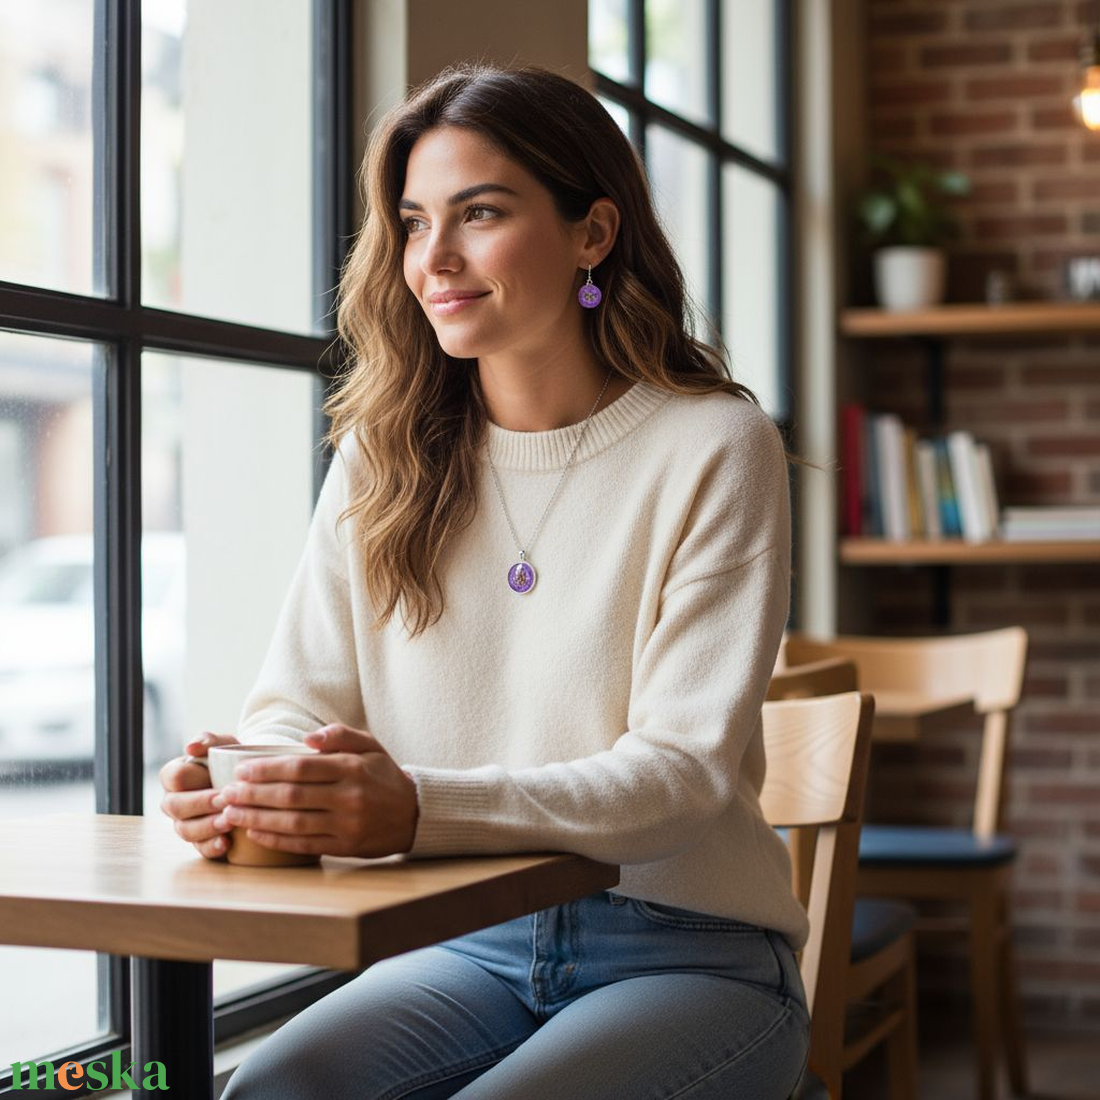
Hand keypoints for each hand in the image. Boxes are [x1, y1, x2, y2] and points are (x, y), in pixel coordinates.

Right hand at [159, 732, 239, 859]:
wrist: (250, 781)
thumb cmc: (233, 760)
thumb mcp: (225, 745)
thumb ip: (209, 740)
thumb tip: (191, 747)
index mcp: (175, 775)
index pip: (174, 777)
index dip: (194, 782)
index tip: (218, 785)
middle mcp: (174, 800)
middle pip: (176, 806)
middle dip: (201, 805)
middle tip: (226, 802)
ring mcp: (184, 822)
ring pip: (185, 830)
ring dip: (207, 827)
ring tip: (229, 822)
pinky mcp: (199, 840)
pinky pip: (199, 848)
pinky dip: (212, 847)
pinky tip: (227, 844)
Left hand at [209, 724, 419, 858]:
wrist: (413, 813)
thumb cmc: (383, 775)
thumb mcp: (370, 745)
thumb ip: (339, 735)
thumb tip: (307, 738)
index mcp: (352, 768)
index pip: (301, 767)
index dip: (267, 769)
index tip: (241, 770)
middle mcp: (349, 797)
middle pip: (292, 796)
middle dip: (253, 795)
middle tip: (226, 793)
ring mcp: (346, 824)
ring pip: (293, 823)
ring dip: (257, 819)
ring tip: (232, 814)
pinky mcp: (344, 846)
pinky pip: (304, 845)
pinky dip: (276, 841)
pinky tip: (255, 834)